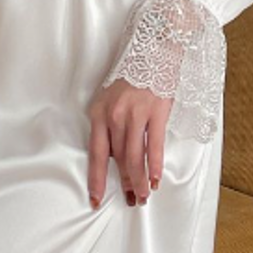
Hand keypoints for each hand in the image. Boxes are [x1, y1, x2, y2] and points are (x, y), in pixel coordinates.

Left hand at [86, 77, 172, 207]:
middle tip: (132, 200)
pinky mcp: (156, 112)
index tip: (95, 198)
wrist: (154, 53)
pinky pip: (154, 146)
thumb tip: (112, 157)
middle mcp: (114, 116)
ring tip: (144, 195)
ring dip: (140, 180)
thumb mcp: (109, 101)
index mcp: (99, 114)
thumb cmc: (131, 80)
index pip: (95, 154)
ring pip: (134, 157)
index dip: (96, 179)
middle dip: (125, 183)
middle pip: (118, 159)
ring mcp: (135, 114)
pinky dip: (155, 166)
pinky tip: (156, 179)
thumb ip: (108, 127)